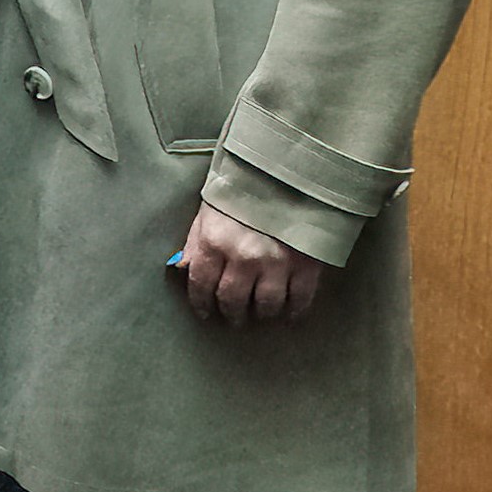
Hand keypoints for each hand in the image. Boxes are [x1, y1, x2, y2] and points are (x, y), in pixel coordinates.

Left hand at [176, 200, 328, 327]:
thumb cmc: (244, 190)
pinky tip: (290, 314)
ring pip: (267, 304)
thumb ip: (197, 242)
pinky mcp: (307, 265)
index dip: (201, 302)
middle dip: (232, 313)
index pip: (201, 283)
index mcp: (214, 241)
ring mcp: (277, 263)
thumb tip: (185, 269)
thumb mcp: (210, 210)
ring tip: (260, 314)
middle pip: (233, 299)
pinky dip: (295, 311)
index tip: (205, 312)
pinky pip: (301, 299)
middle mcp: (243, 257)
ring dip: (262, 313)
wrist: (290, 174)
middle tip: (234, 317)